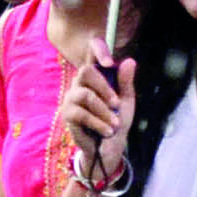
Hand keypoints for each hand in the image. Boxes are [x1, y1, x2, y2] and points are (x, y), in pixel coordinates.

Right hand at [59, 38, 136, 183]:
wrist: (109, 147)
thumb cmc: (116, 120)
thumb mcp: (126, 100)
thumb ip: (125, 81)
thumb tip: (130, 60)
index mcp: (95, 76)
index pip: (91, 52)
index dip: (98, 49)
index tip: (109, 62)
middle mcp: (80, 83)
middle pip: (86, 71)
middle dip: (104, 87)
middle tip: (117, 103)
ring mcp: (71, 98)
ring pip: (86, 95)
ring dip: (104, 111)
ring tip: (115, 123)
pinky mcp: (67, 114)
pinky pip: (82, 114)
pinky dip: (98, 123)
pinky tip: (107, 131)